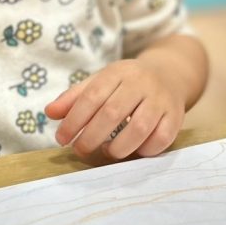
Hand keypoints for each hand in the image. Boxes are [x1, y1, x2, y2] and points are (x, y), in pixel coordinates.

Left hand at [44, 59, 184, 159]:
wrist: (169, 75)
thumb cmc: (126, 84)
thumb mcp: (100, 82)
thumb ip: (74, 97)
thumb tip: (49, 112)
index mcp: (118, 72)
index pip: (91, 97)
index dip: (73, 120)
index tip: (61, 139)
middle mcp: (141, 83)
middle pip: (112, 113)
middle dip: (91, 137)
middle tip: (80, 150)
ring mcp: (161, 100)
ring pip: (138, 128)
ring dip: (117, 147)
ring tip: (106, 151)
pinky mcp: (176, 116)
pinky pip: (161, 139)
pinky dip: (144, 150)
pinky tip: (132, 151)